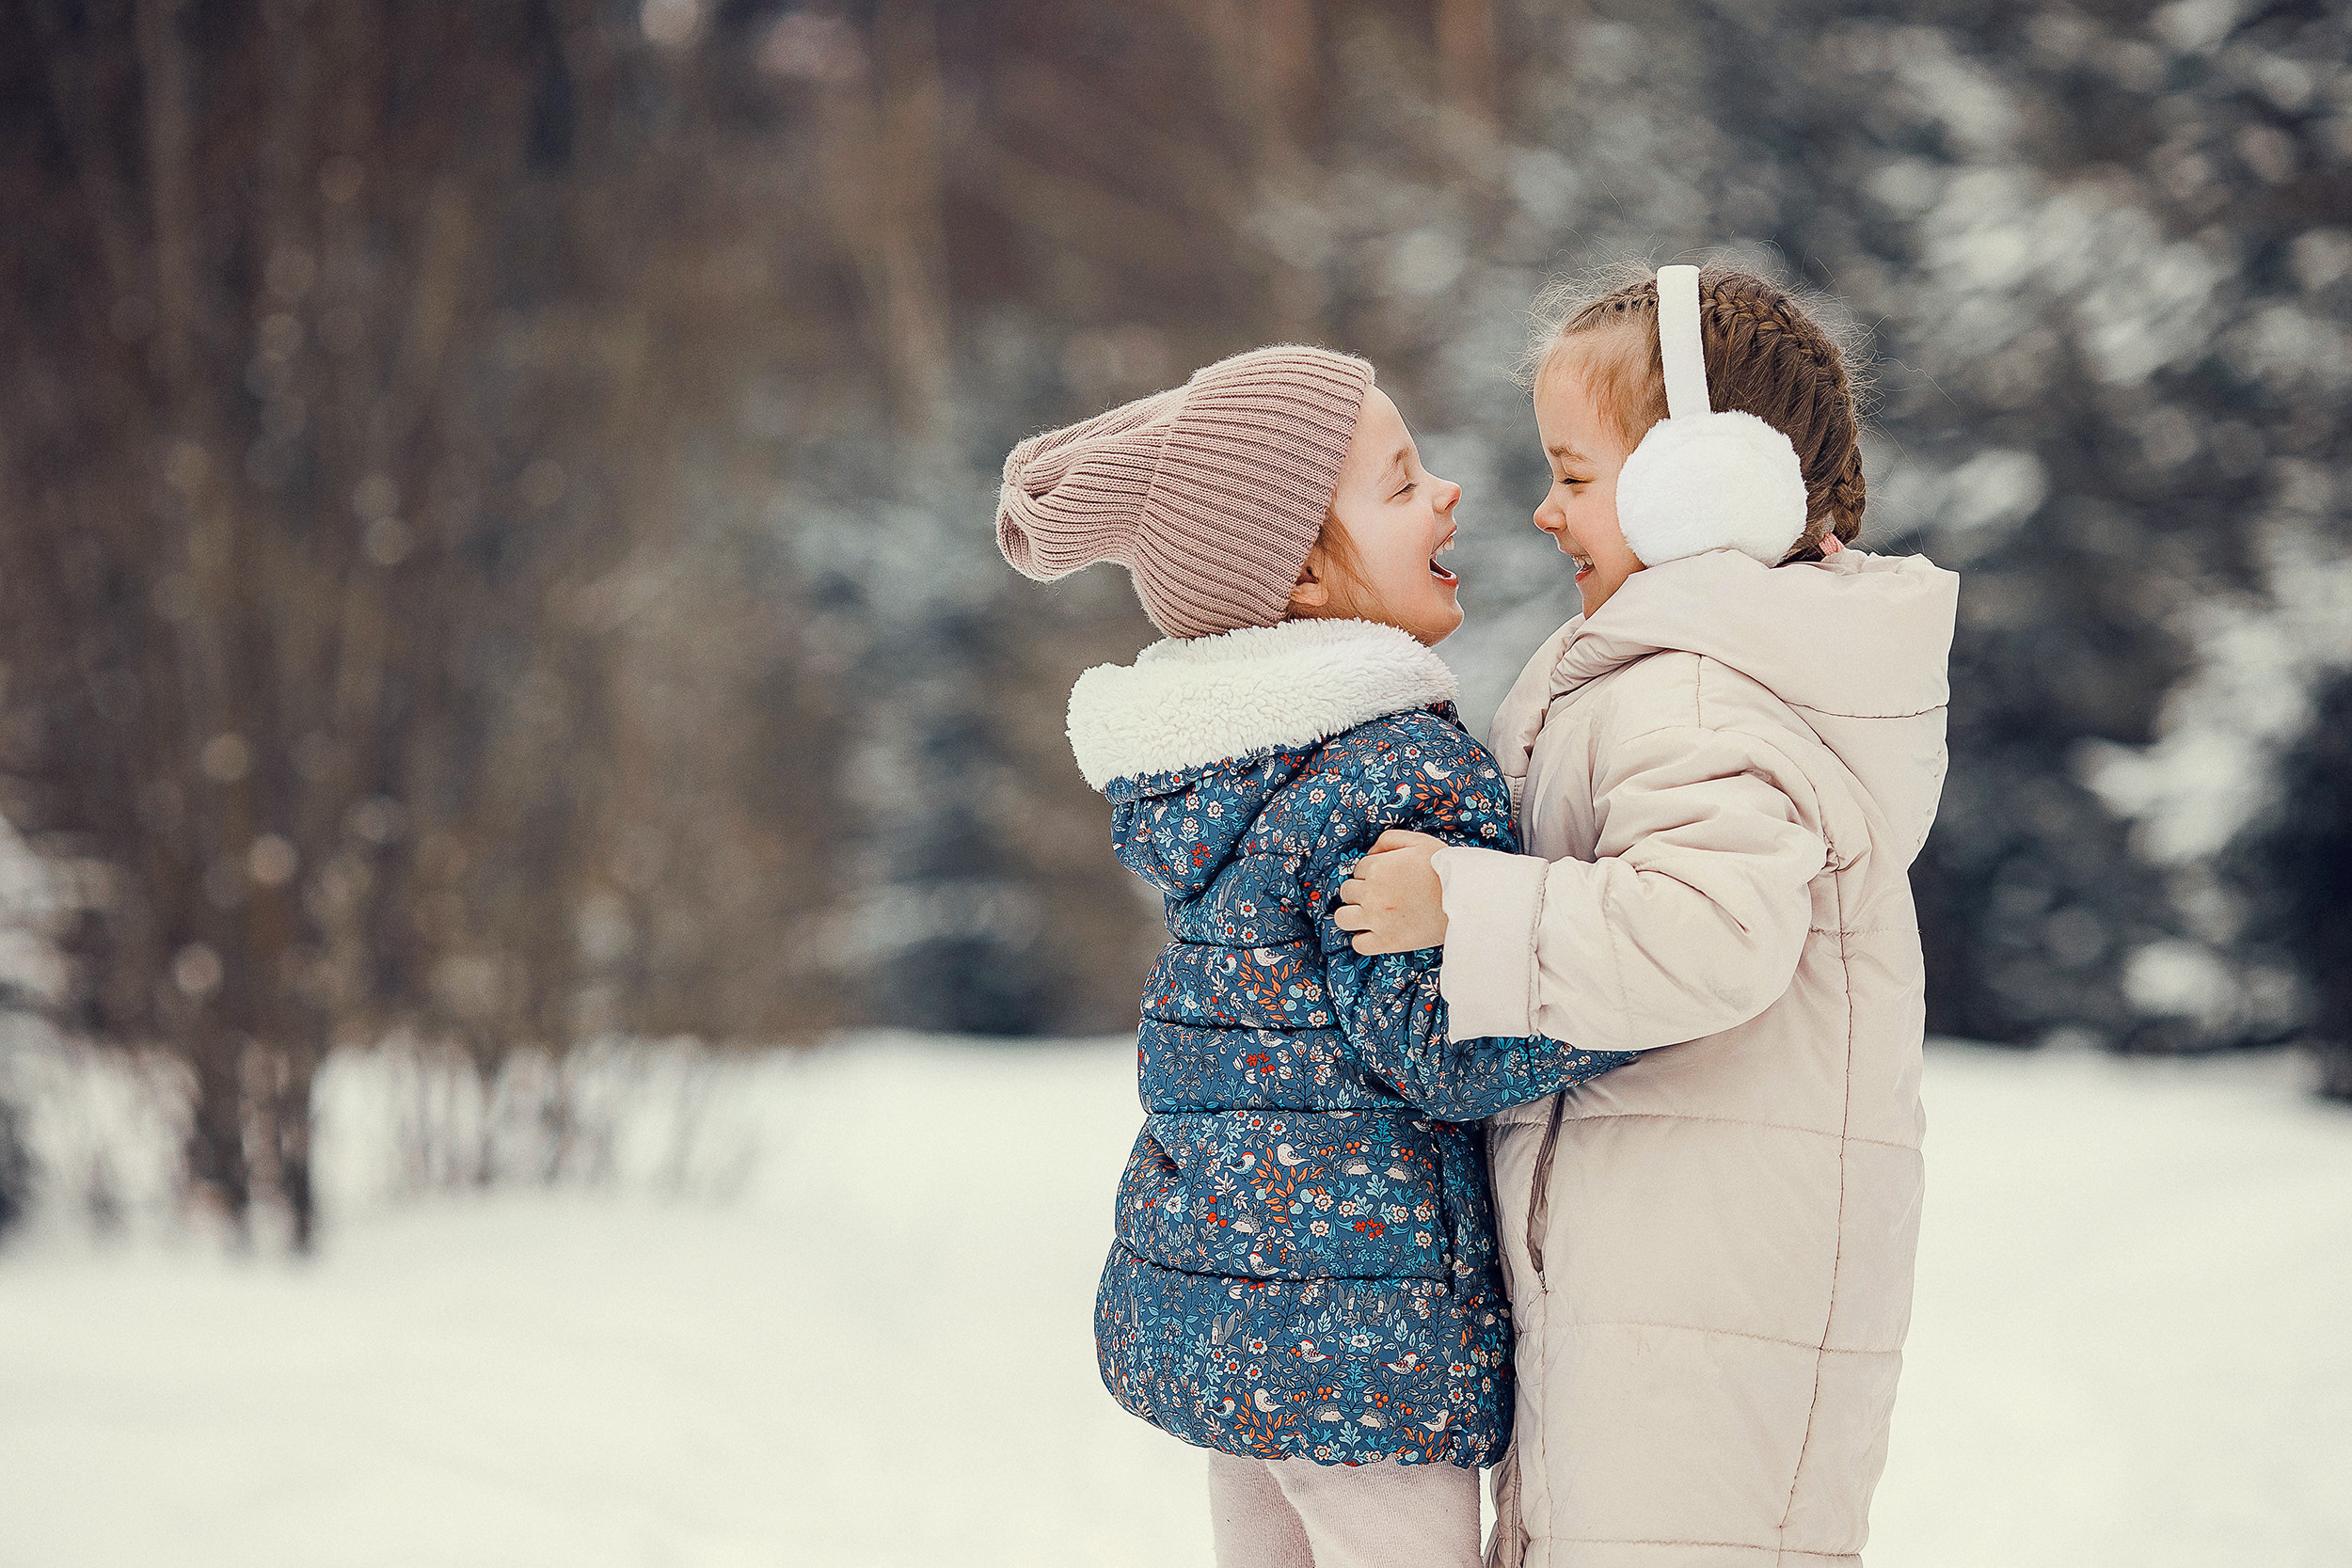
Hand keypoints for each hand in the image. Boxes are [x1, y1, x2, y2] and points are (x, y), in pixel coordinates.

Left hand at [1333, 830, 1447, 953]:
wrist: (1466, 900)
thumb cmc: (1445, 869)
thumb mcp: (1419, 841)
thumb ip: (1389, 840)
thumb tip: (1371, 851)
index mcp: (1376, 868)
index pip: (1358, 869)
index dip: (1371, 873)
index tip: (1386, 880)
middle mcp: (1371, 894)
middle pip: (1347, 892)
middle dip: (1360, 892)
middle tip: (1379, 896)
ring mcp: (1376, 919)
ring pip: (1342, 918)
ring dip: (1351, 915)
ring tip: (1367, 916)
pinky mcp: (1386, 942)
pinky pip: (1358, 944)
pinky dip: (1363, 940)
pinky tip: (1374, 934)